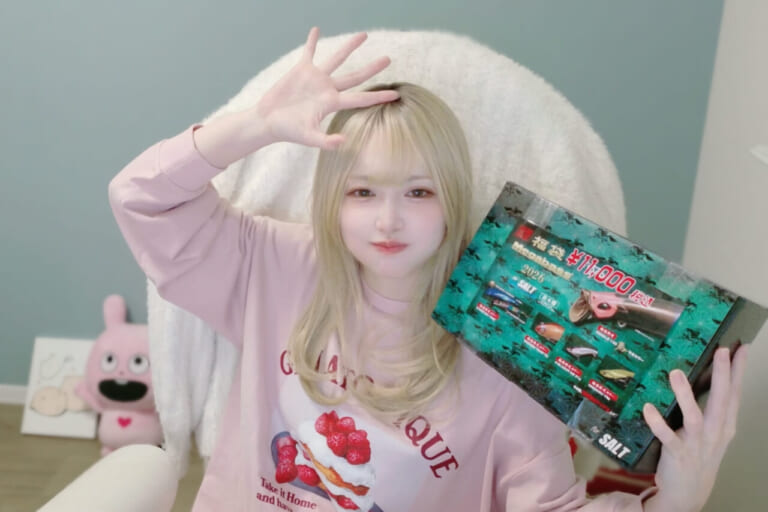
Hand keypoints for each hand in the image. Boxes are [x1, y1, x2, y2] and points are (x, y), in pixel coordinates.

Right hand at [255, 27, 398, 148]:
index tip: (396, 95)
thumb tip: (344, 142)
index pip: (360, 98)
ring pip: (337, 59)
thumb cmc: (288, 131)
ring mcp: (316, 78)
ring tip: (364, 35)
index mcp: (332, 103)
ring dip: (350, 47)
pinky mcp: (301, 70)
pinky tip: (317, 30)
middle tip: (388, 59)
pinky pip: (309, 52)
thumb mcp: (309, 138)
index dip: (378, 96)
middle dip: (372, 68)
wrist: (268, 121)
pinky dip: (312, 41)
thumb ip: (326, 142)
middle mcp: (328, 89)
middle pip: (356, 76)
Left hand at [642, 345, 748, 511]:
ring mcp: (696, 443)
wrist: (689, 492)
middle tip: (722, 351)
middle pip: (721, 400)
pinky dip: (657, 423)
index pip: (734, 393)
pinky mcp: (677, 453)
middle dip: (723, 376)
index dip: (738, 370)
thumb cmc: (699, 454)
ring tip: (675, 373)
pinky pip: (667, 437)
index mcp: (724, 424)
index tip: (741, 347)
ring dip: (685, 395)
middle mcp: (715, 432)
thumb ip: (712, 405)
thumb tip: (710, 374)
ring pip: (694, 417)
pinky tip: (648, 408)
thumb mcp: (714, 430)